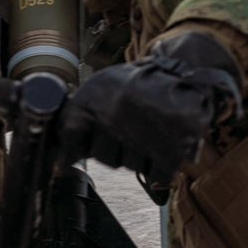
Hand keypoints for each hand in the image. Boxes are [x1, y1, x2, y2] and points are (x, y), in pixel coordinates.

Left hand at [58, 32, 241, 187]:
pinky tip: (165, 140)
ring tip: (150, 128)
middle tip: (129, 127)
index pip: (69, 133)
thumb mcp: (104, 85)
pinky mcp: (170, 152)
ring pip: (129, 166)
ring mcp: (142, 135)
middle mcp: (116, 114)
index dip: (71, 146)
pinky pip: (155, 175)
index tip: (74, 152)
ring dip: (139, 153)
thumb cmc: (140, 83)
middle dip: (113, 148)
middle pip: (102, 156)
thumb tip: (62, 157)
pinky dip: (161, 164)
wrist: (185, 72)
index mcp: (95, 96)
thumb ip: (80, 115)